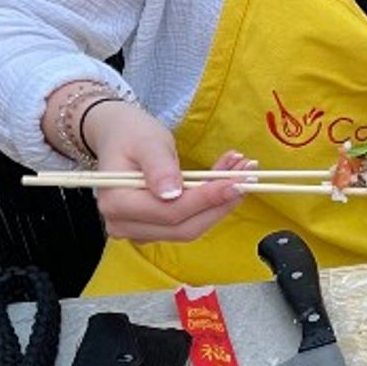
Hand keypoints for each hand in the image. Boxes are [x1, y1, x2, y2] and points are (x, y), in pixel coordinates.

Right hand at [84, 100, 253, 242]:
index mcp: (117, 204)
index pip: (170, 212)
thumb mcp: (147, 142)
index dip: (207, 199)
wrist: (119, 136)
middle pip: (184, 227)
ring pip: (191, 225)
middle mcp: (125, 225)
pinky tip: (228, 178)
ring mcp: (140, 230)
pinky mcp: (156, 228)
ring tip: (242, 171)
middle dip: (220, 203)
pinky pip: (190, 220)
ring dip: (220, 201)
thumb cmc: (131, 135)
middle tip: (248, 176)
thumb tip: (171, 194)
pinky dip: (211, 201)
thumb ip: (159, 167)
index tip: (237, 182)